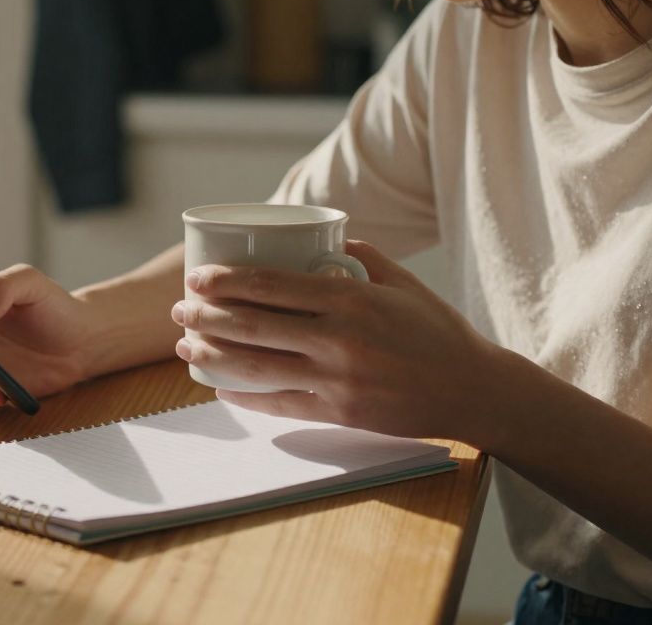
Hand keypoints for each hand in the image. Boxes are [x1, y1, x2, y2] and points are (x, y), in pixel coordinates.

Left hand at [172, 240, 506, 440]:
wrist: (472, 389)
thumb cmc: (436, 331)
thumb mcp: (402, 282)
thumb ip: (362, 257)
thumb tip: (326, 238)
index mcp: (350, 299)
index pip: (271, 286)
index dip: (226, 282)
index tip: (197, 278)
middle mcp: (339, 338)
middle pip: (253, 326)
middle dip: (206, 317)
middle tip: (179, 310)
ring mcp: (337, 379)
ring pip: (257, 366)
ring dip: (212, 356)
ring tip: (184, 347)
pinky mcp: (339, 412)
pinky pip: (279, 403)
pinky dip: (244, 395)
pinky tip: (219, 385)